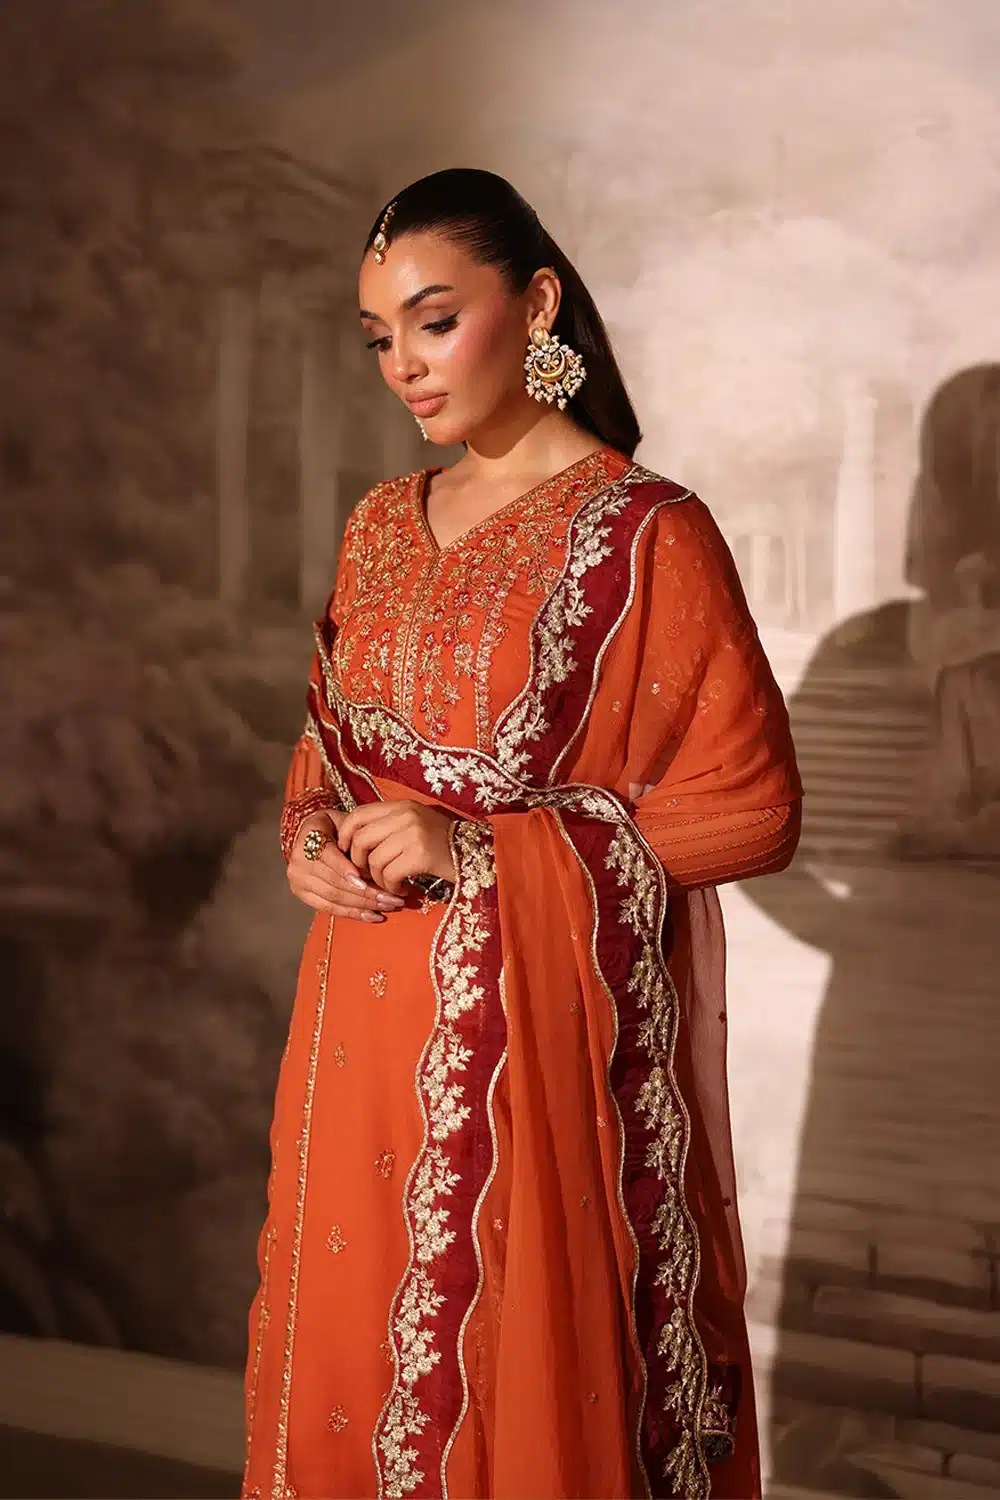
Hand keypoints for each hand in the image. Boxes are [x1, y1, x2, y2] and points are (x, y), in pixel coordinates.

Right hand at [286, 812, 405, 922]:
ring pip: (334, 898)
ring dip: (363, 905)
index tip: (367, 881)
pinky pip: (329, 908)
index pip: (329, 857)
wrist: (311, 833)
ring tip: (388, 906)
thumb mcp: (345, 822)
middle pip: (334, 882)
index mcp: (308, 837)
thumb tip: (377, 863)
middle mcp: (299, 861)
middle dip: (365, 893)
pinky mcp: (302, 895)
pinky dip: (352, 913)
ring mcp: (299, 880)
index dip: (347, 871)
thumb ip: (357, 837)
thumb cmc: (335, 826)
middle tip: (391, 898)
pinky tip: (372, 916)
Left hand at [335, 801, 457, 894]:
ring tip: (391, 884)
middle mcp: (406, 815)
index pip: (358, 814)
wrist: (479, 854)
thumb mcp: (415, 825)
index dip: (345, 834)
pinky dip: (391, 887)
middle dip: (358, 862)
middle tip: (369, 874)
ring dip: (378, 879)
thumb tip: (353, 842)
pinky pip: (389, 874)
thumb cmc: (442, 844)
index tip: (345, 851)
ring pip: (374, 860)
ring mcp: (413, 834)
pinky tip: (402, 889)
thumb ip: (388, 827)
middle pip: (360, 839)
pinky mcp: (421, 855)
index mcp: (402, 806)